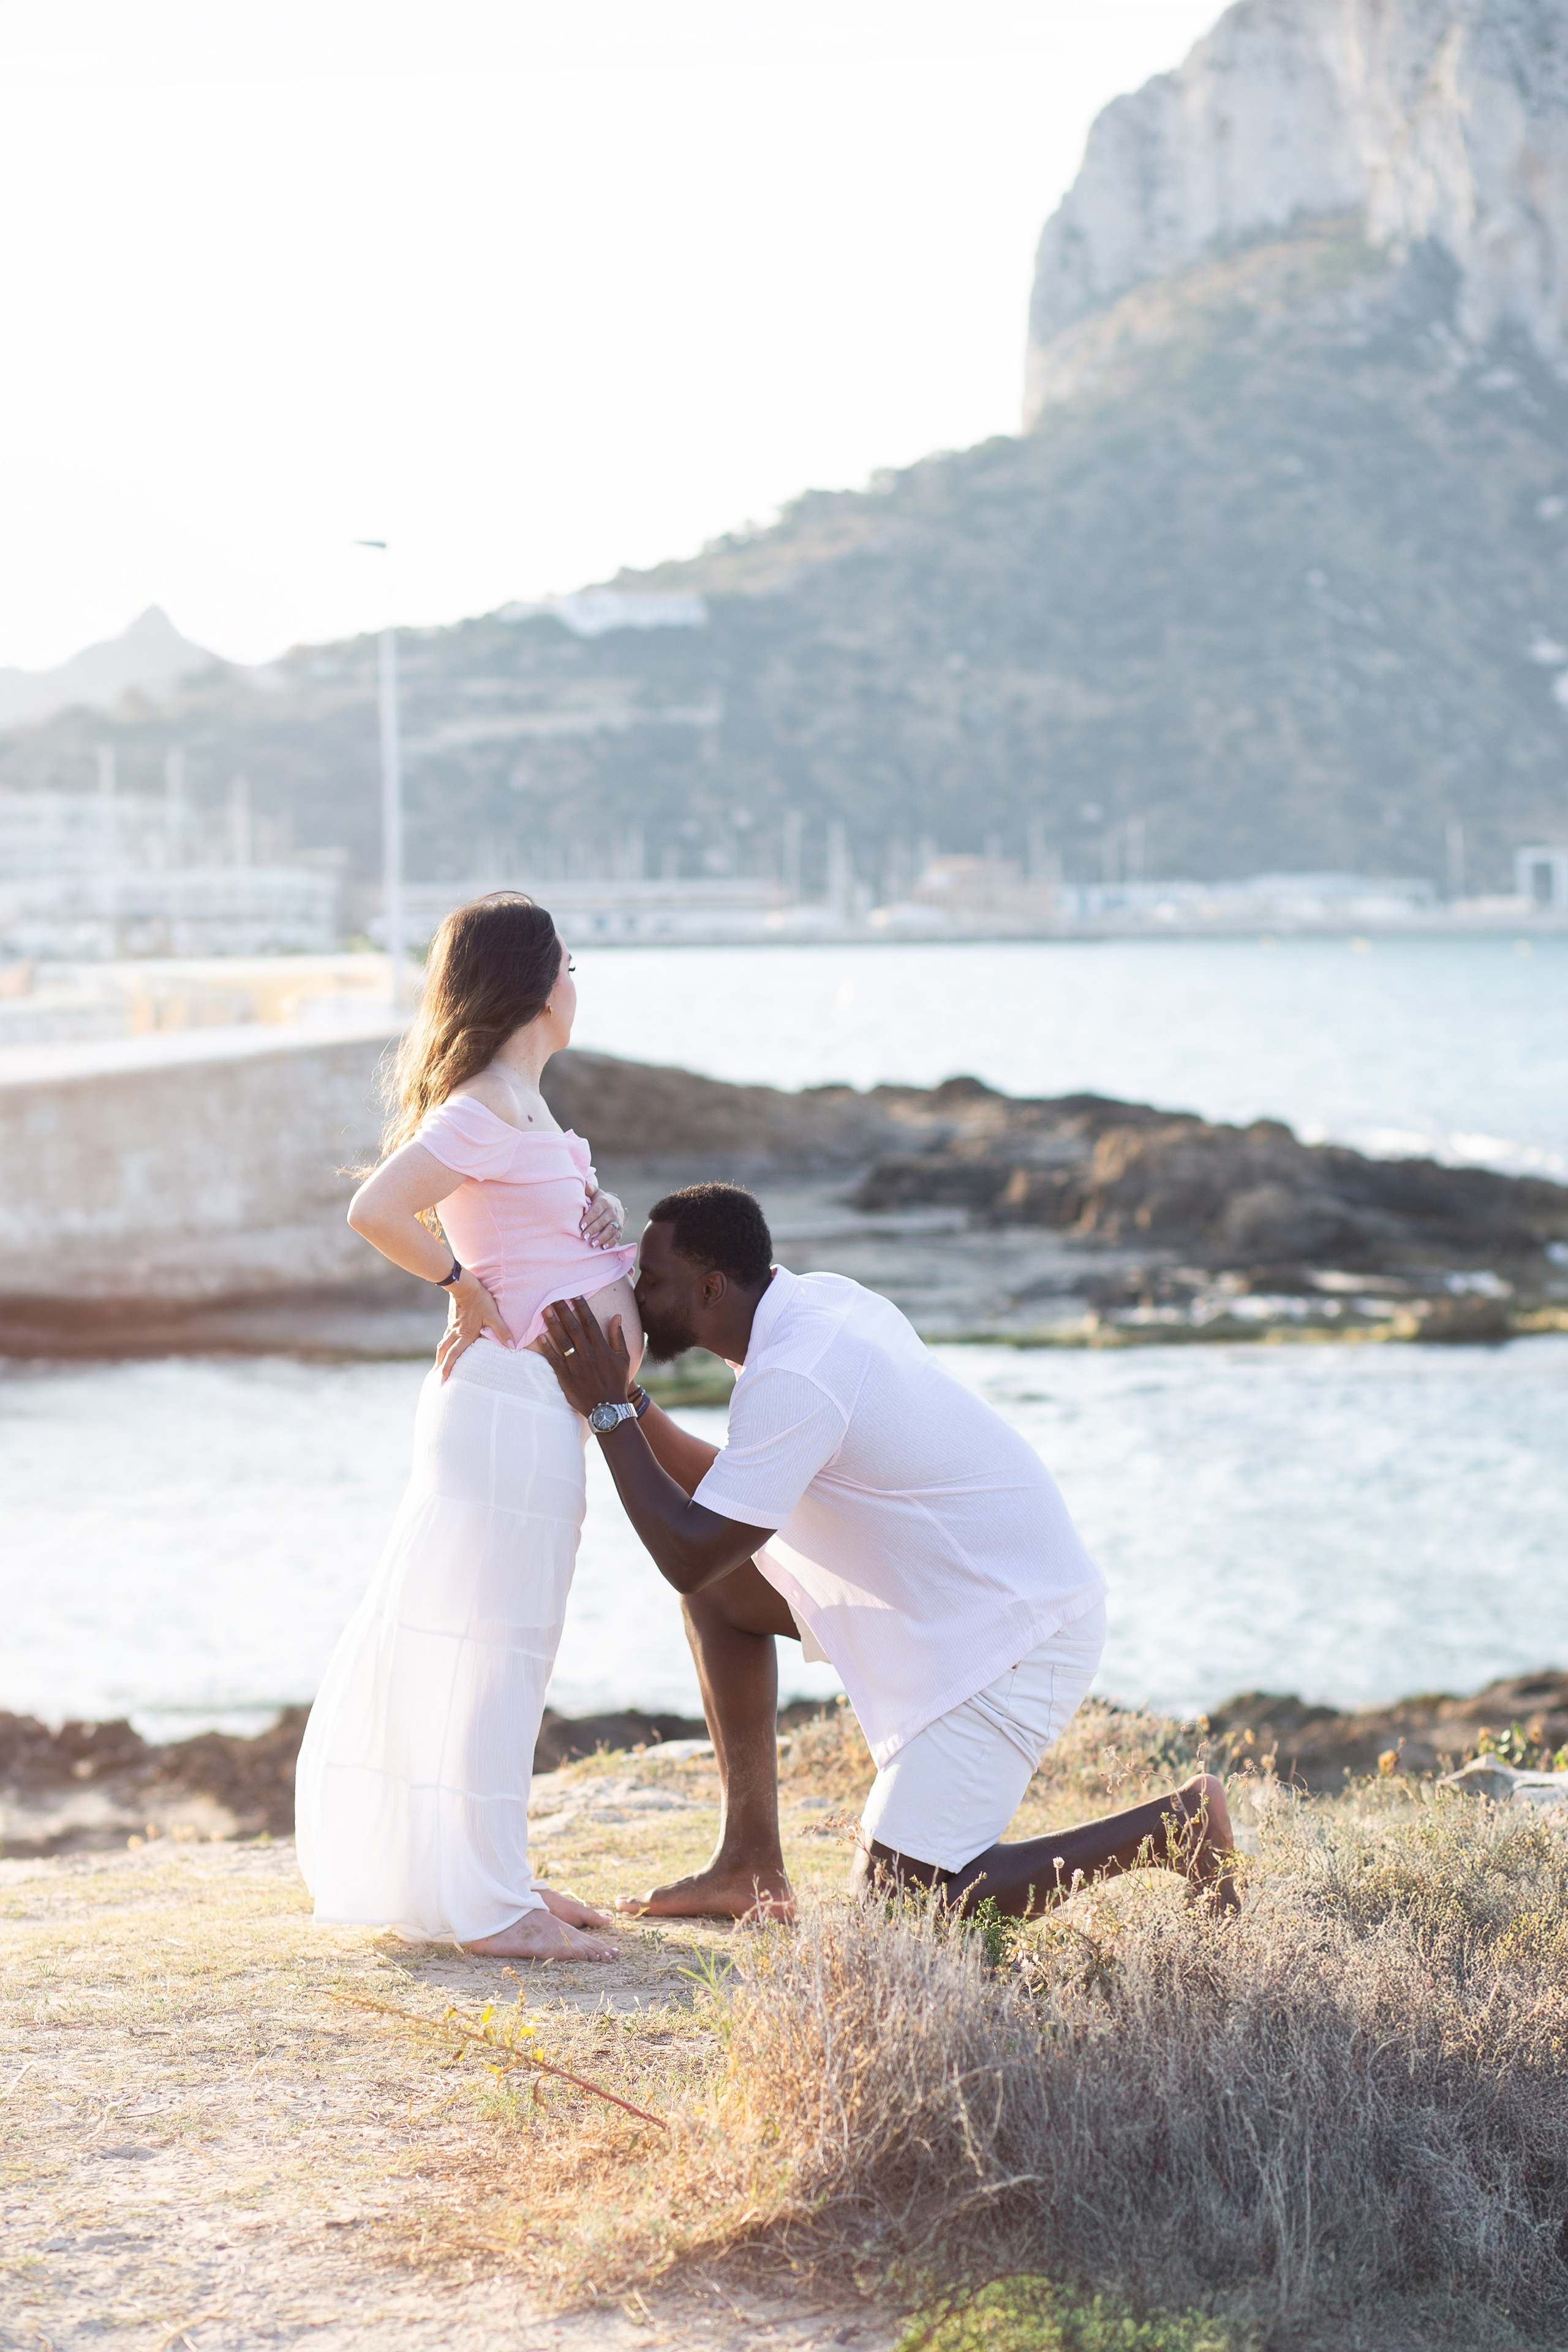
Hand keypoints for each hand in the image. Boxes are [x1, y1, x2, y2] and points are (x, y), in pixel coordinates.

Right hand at [435, 1272, 513, 1380]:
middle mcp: (455, 1333)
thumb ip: (502, 1331)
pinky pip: (446, 1335)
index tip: (442, 1381)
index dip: (447, 1369)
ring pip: (443, 1344)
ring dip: (440, 1356)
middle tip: (437, 1379)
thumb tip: (512, 1346)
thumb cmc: (479, 1300)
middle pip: (443, 1352)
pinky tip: (447, 1346)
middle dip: (440, 1366)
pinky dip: (444, 1344)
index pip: (453, 1356)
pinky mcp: (452, 1320)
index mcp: (464, 1335)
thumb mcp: (493, 1315)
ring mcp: (452, 1326)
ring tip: (438, 1365)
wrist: (463, 1284)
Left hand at [538, 1296, 631, 1418]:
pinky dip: (547, 1348)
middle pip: (573, 1328)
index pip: (590, 1322)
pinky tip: (540, 1337)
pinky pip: (555, 1360)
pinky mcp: (566, 1377)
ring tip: (544, 1311)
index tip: (574, 1295)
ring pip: (562, 1341)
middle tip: (554, 1297)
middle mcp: (588, 1354)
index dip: (581, 1308)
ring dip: (553, 1325)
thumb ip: (618, 1336)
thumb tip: (617, 1316)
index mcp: (601, 1348)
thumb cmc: (617, 1381)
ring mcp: (576, 1366)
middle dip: (563, 1311)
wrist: (608, 1408)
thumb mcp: (624, 1358)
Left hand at [580, 1185, 624, 1249]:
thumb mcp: (595, 1192)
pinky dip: (611, 1242)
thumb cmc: (599, 1199)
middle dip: (593, 1230)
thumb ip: (588, 1189)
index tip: (581, 1226)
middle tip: (583, 1237)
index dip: (589, 1218)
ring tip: (592, 1245)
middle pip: (602, 1222)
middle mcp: (612, 1211)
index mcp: (604, 1202)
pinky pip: (617, 1236)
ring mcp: (617, 1221)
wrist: (615, 1204)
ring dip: (602, 1238)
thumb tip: (582, 1182)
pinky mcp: (620, 1229)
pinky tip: (603, 1247)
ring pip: (610, 1230)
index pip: (596, 1211)